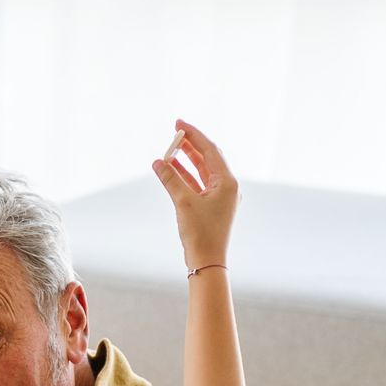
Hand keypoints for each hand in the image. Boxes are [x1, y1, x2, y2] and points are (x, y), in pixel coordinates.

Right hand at [152, 118, 237, 270]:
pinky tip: (169, 169)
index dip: (193, 135)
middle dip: (189, 145)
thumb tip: (158, 162)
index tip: (178, 124)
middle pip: (207, 158)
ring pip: (201, 171)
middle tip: (173, 133)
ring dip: (185, 160)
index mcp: (227, 182)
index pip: (210, 150)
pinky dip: (184, 176)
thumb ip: (171, 179)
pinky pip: (197, 184)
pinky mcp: (211, 206)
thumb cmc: (201, 233)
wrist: (207, 262)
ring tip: (167, 150)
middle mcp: (227, 187)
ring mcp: (220, 197)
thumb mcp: (184, 202)